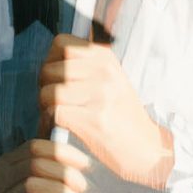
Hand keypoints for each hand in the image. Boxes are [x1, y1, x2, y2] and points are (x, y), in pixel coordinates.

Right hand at [0, 137, 89, 192]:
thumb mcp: (17, 183)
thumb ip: (41, 171)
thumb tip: (78, 163)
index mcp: (6, 164)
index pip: (35, 147)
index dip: (64, 152)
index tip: (85, 163)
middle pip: (37, 165)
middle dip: (66, 173)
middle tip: (83, 186)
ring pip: (32, 186)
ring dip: (62, 191)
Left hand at [39, 35, 172, 187]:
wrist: (147, 149)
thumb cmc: (121, 117)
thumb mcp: (110, 81)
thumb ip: (84, 66)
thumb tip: (49, 59)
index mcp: (107, 58)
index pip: (61, 43)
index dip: (52, 61)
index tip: (60, 79)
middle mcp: (105, 72)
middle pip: (49, 69)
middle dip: (45, 87)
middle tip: (57, 103)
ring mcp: (101, 95)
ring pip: (48, 92)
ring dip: (46, 108)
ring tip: (59, 116)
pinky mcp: (94, 119)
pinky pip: (54, 113)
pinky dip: (50, 124)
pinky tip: (61, 128)